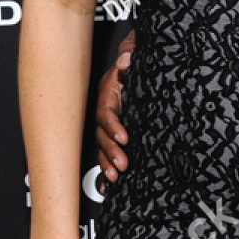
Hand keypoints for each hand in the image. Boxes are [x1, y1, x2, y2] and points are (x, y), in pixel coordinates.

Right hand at [96, 29, 134, 182]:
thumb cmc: (134, 57)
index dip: (113, 126)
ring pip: (102, 145)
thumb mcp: (133, 51)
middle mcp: (107, 108)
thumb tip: (127, 59)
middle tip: (122, 165)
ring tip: (114, 177)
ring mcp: (109, 121)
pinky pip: (106, 151)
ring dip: (106, 163)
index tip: (124, 138)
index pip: (106, 112)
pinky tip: (107, 187)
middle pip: (102, 134)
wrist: (135, 58)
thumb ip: (130, 53)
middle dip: (110, 151)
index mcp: (109, 91)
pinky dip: (105, 169)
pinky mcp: (114, 132)